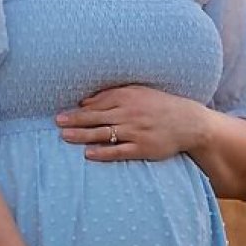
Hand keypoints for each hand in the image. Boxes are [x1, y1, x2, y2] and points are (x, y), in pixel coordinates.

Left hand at [56, 84, 206, 161]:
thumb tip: (85, 102)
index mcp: (126, 97)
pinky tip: (88, 153)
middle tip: (57, 123)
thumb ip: (111, 95)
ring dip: (83, 135)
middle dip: (75, 121)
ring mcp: (135, 131)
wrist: (188, 122)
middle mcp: (129, 113)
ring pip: (103, 133)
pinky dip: (103, 152)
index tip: (61, 114)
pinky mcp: (143, 148)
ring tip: (65, 136)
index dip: (78, 110)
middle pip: (96, 118)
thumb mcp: (137, 92)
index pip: (96, 104)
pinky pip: (119, 151)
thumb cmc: (159, 105)